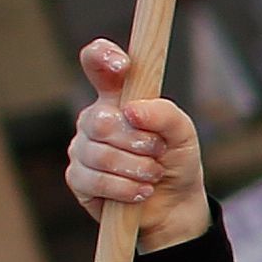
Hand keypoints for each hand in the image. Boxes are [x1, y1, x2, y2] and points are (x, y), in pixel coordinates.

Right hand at [65, 40, 210, 249]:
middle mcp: (94, 118)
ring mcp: (82, 148)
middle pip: (101, 120)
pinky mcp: (78, 178)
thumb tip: (132, 110)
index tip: (123, 66)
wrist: (174, 205)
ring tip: (153, 174)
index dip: (102, 56)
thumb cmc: (175, 160)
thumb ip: (165, 114)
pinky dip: (124, 188)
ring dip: (136, 168)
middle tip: (158, 152)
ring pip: (101, 154)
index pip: (96, 62)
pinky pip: (95, 180)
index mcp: (117, 96)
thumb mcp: (183, 134)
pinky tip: (140, 191)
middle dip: (137, 141)